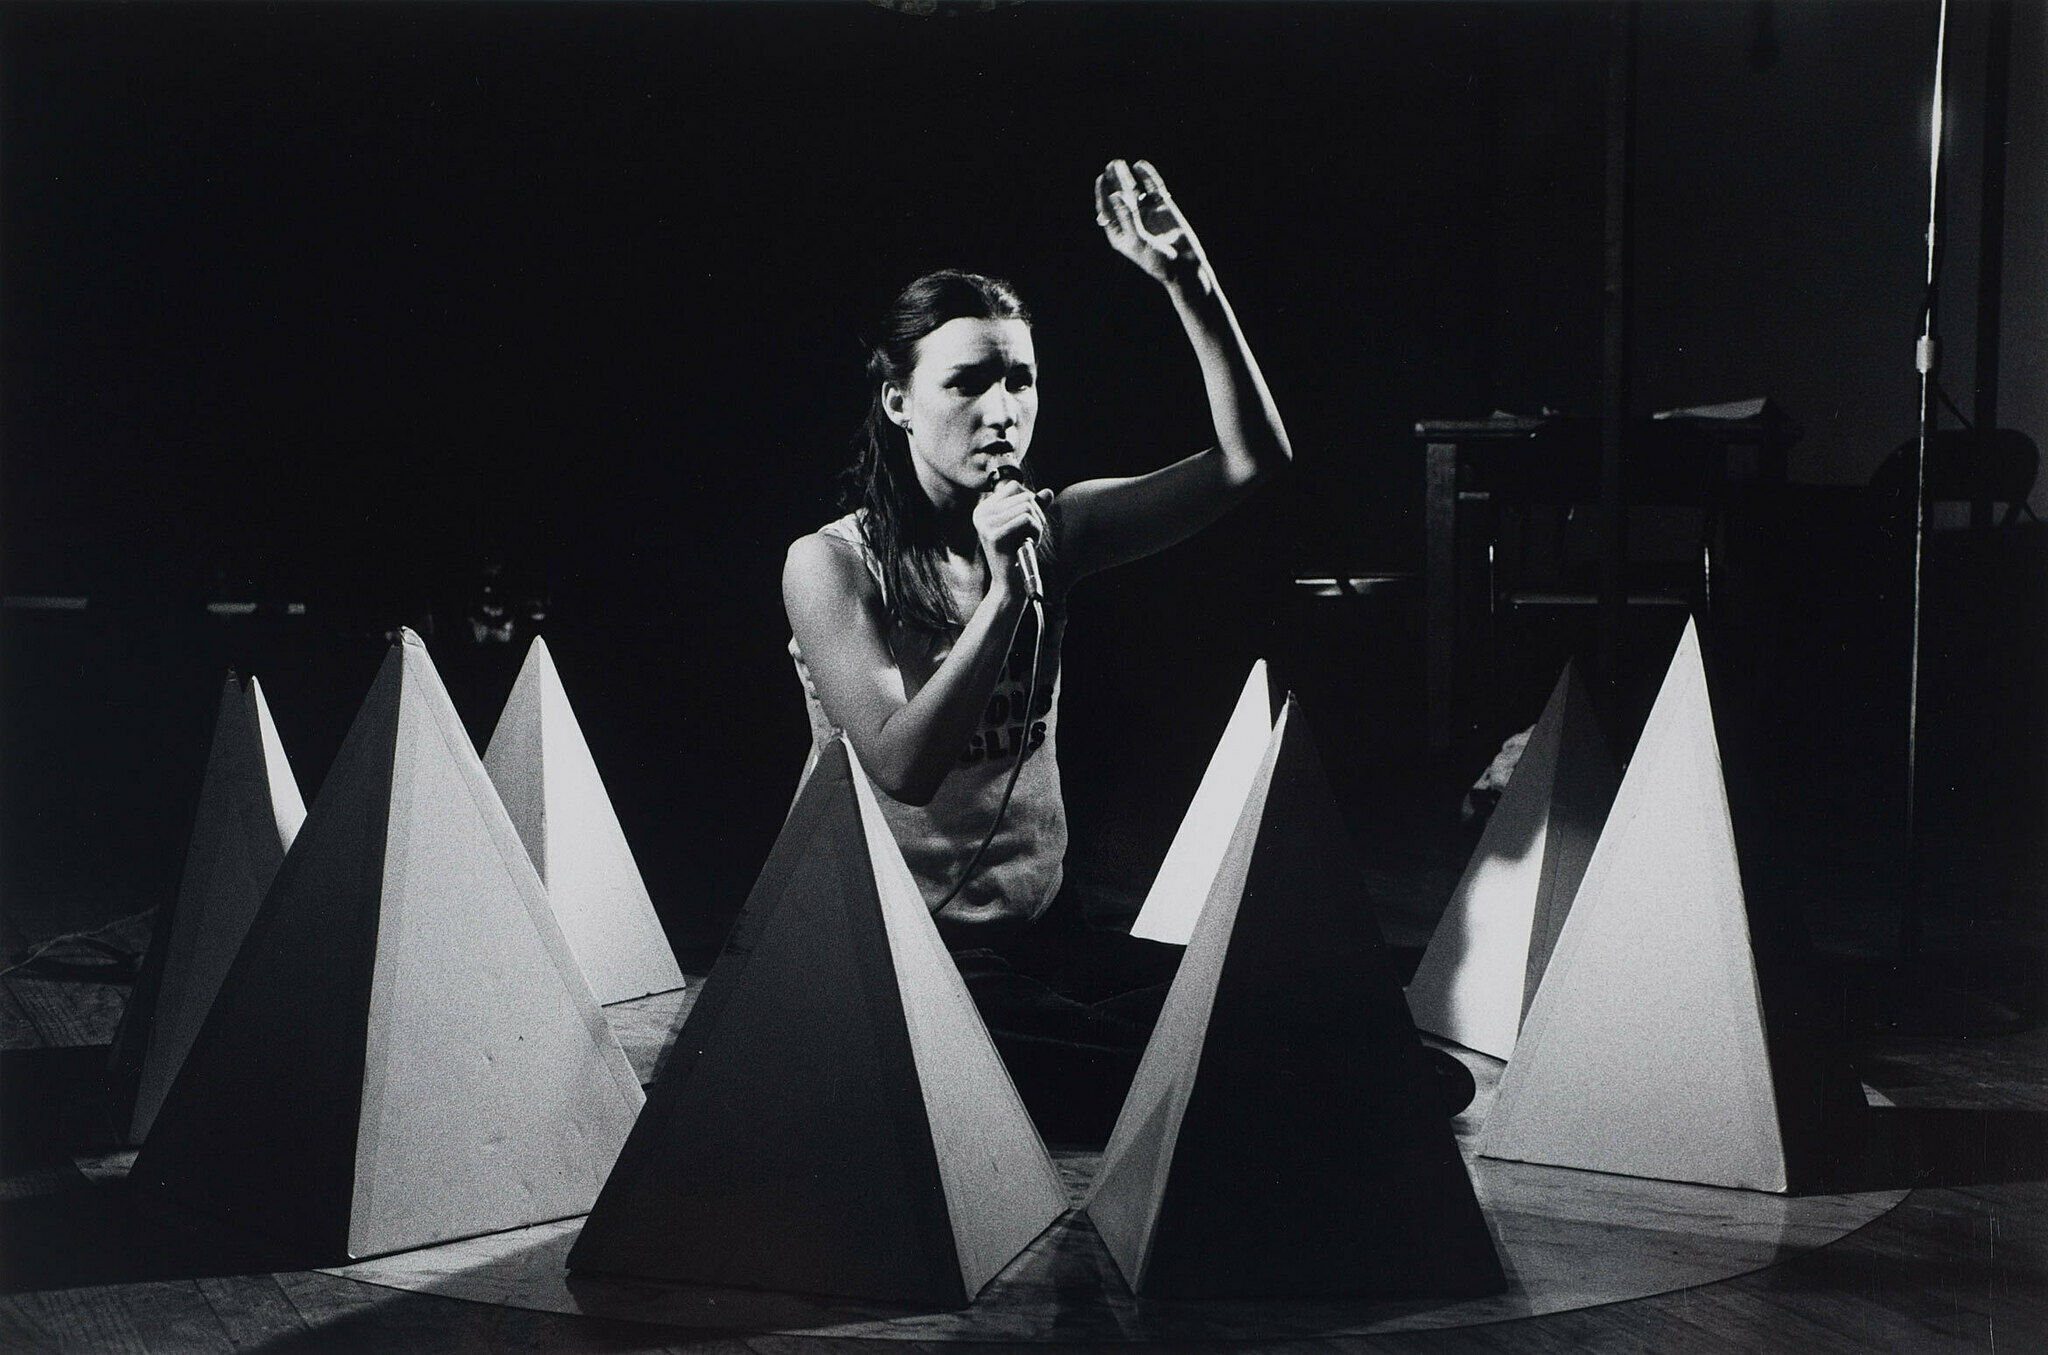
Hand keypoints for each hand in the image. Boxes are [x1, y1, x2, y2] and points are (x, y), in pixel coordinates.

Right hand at [973, 478, 1052, 591]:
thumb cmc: (1018, 554)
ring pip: (1027, 506)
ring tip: (1030, 539)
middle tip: (1032, 533)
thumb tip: (1049, 491)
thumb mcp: (1026, 526)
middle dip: (1037, 513)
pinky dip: (1036, 531)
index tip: (1028, 522)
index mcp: (983, 509)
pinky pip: (1026, 519)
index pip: (1014, 486)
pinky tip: (1030, 544)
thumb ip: (1035, 507)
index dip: (1029, 500)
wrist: (1009, 584)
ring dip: (1038, 523)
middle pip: (1023, 495)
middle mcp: (981, 513)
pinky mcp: (994, 536)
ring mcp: (985, 524)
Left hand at [1095, 159, 1208, 290]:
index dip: (1102, 194)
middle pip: (1119, 197)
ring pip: (1135, 191)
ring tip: (1120, 163)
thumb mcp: (1138, 240)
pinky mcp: (1163, 207)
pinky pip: (1153, 189)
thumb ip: (1127, 217)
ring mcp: (1147, 213)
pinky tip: (1140, 166)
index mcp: (1120, 233)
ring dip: (1127, 177)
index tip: (1101, 179)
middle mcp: (1131, 221)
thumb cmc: (1158, 261)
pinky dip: (1147, 177)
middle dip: (1114, 181)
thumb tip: (1115, 195)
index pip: (1106, 210)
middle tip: (1111, 165)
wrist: (1185, 266)